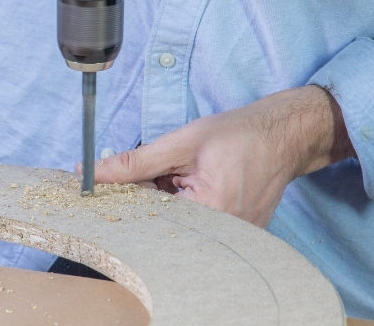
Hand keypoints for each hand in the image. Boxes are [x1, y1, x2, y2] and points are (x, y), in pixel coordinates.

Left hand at [85, 85, 355, 227]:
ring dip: (170, 199)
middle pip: (161, 223)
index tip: (123, 180)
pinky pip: (195, 222)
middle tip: (167, 171)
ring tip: (188, 174)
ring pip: (176, 222)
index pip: (148, 216)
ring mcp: (232, 238)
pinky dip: (186, 203)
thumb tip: (90, 174)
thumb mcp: (180, 142)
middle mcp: (222, 235)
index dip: (130, 196)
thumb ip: (133, 163)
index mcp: (209, 213)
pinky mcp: (235, 234)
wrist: (283, 135)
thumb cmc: (238, 135)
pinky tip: (196, 183)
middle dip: (152, 197)